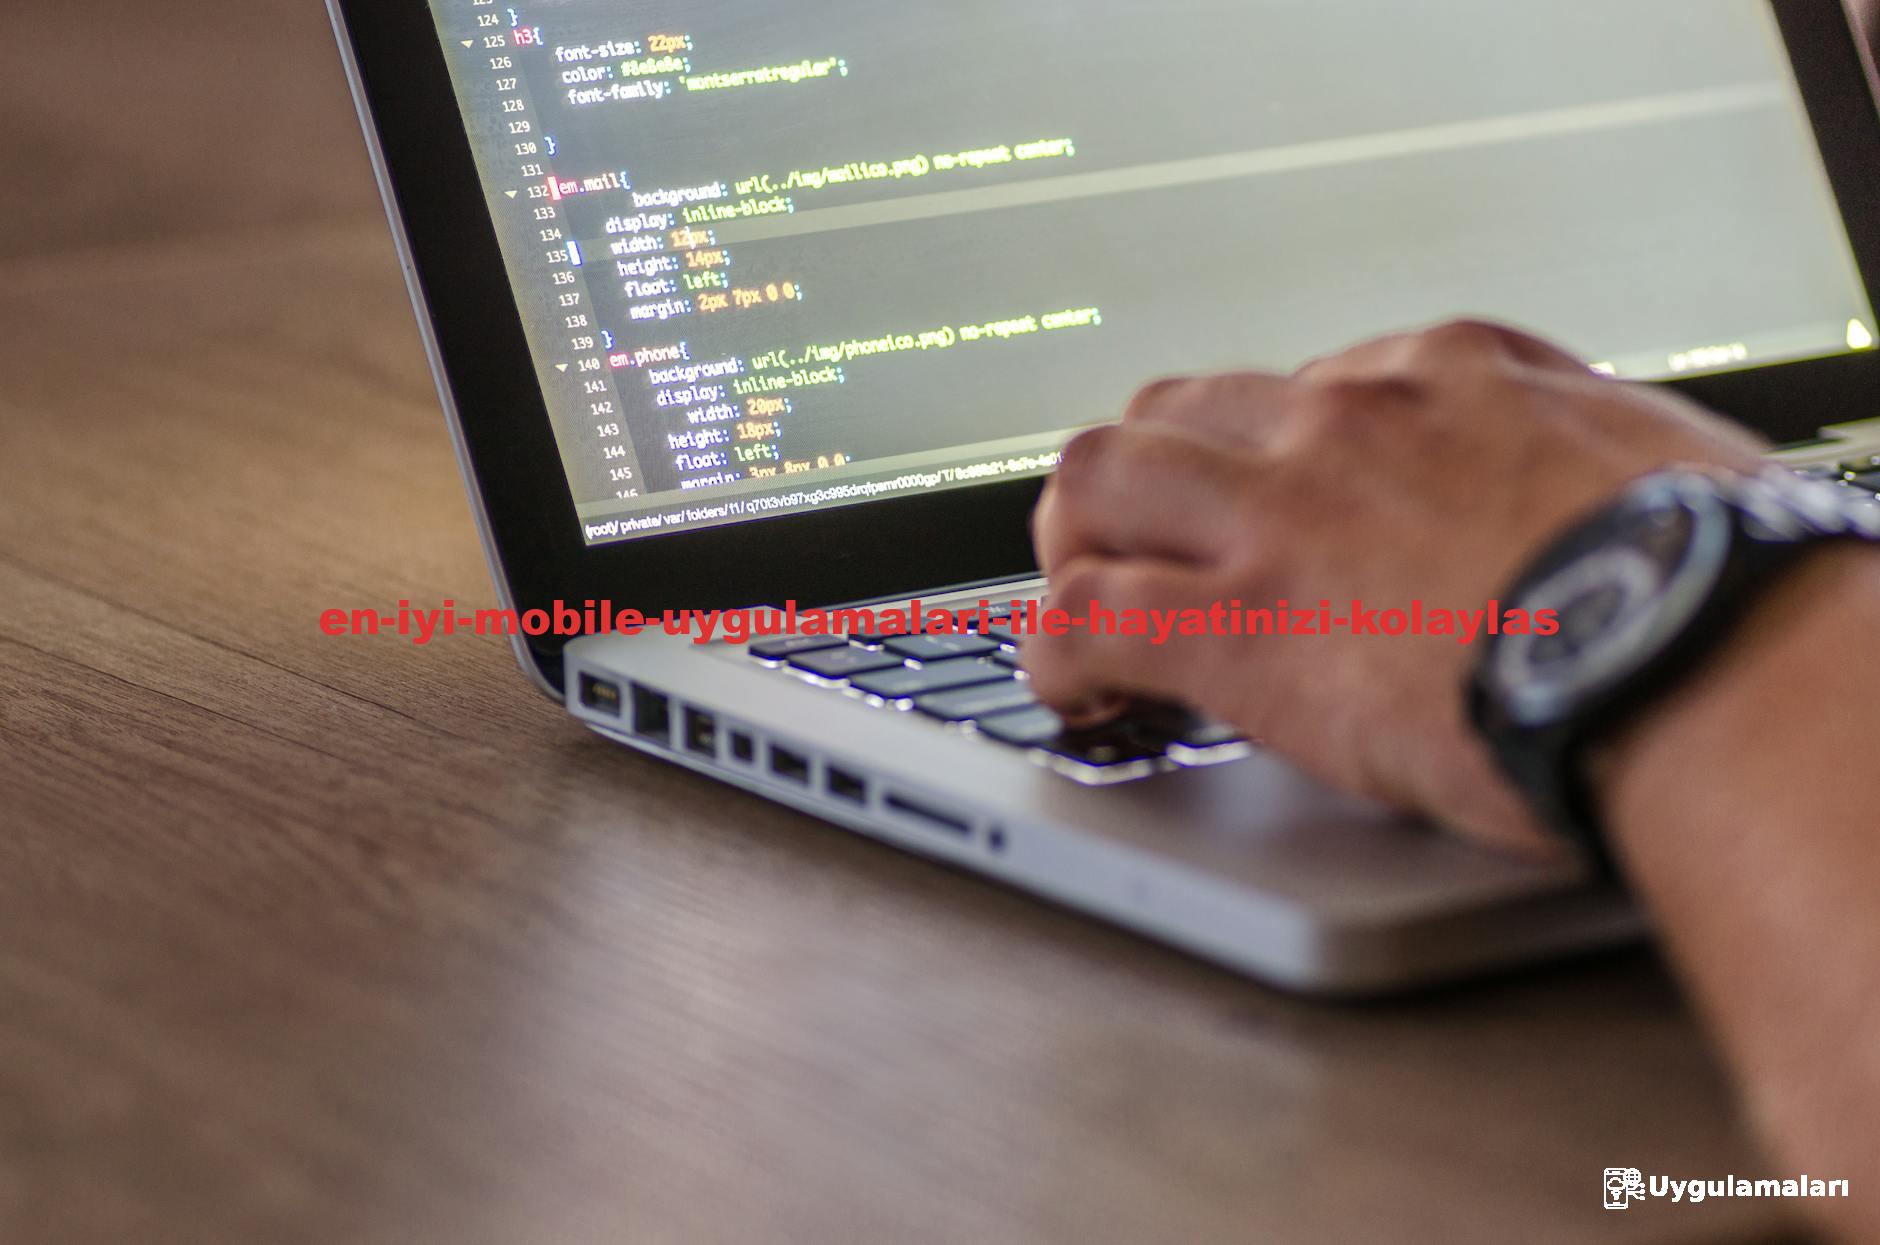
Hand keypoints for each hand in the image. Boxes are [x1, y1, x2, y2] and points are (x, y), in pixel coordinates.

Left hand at [1025, 320, 1766, 854]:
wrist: (1699, 655)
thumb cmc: (1710, 575)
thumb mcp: (1657, 455)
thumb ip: (1581, 451)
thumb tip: (1578, 480)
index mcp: (1443, 376)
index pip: (1301, 390)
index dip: (1265, 462)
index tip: (1268, 516)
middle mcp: (1342, 424)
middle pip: (1174, 410)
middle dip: (1140, 481)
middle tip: (1141, 547)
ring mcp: (1279, 519)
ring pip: (1098, 483)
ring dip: (1074, 545)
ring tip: (1084, 605)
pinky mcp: (1240, 628)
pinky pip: (1086, 619)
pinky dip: (1058, 656)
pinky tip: (1078, 695)